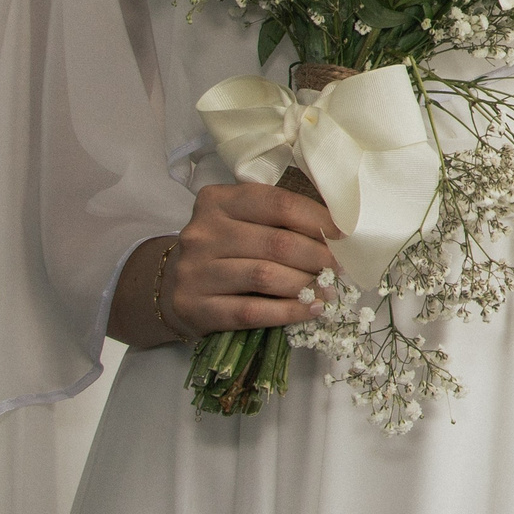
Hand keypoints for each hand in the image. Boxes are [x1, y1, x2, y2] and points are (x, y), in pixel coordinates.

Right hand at [165, 181, 340, 334]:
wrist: (168, 284)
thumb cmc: (222, 248)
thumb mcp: (243, 221)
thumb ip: (279, 219)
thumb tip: (338, 233)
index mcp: (219, 201)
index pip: (279, 204)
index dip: (319, 221)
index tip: (345, 237)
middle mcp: (202, 232)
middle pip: (277, 243)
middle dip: (318, 257)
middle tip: (341, 268)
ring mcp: (195, 271)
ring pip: (265, 276)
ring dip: (306, 285)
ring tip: (330, 290)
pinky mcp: (195, 307)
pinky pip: (251, 311)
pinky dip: (288, 312)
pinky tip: (311, 310)